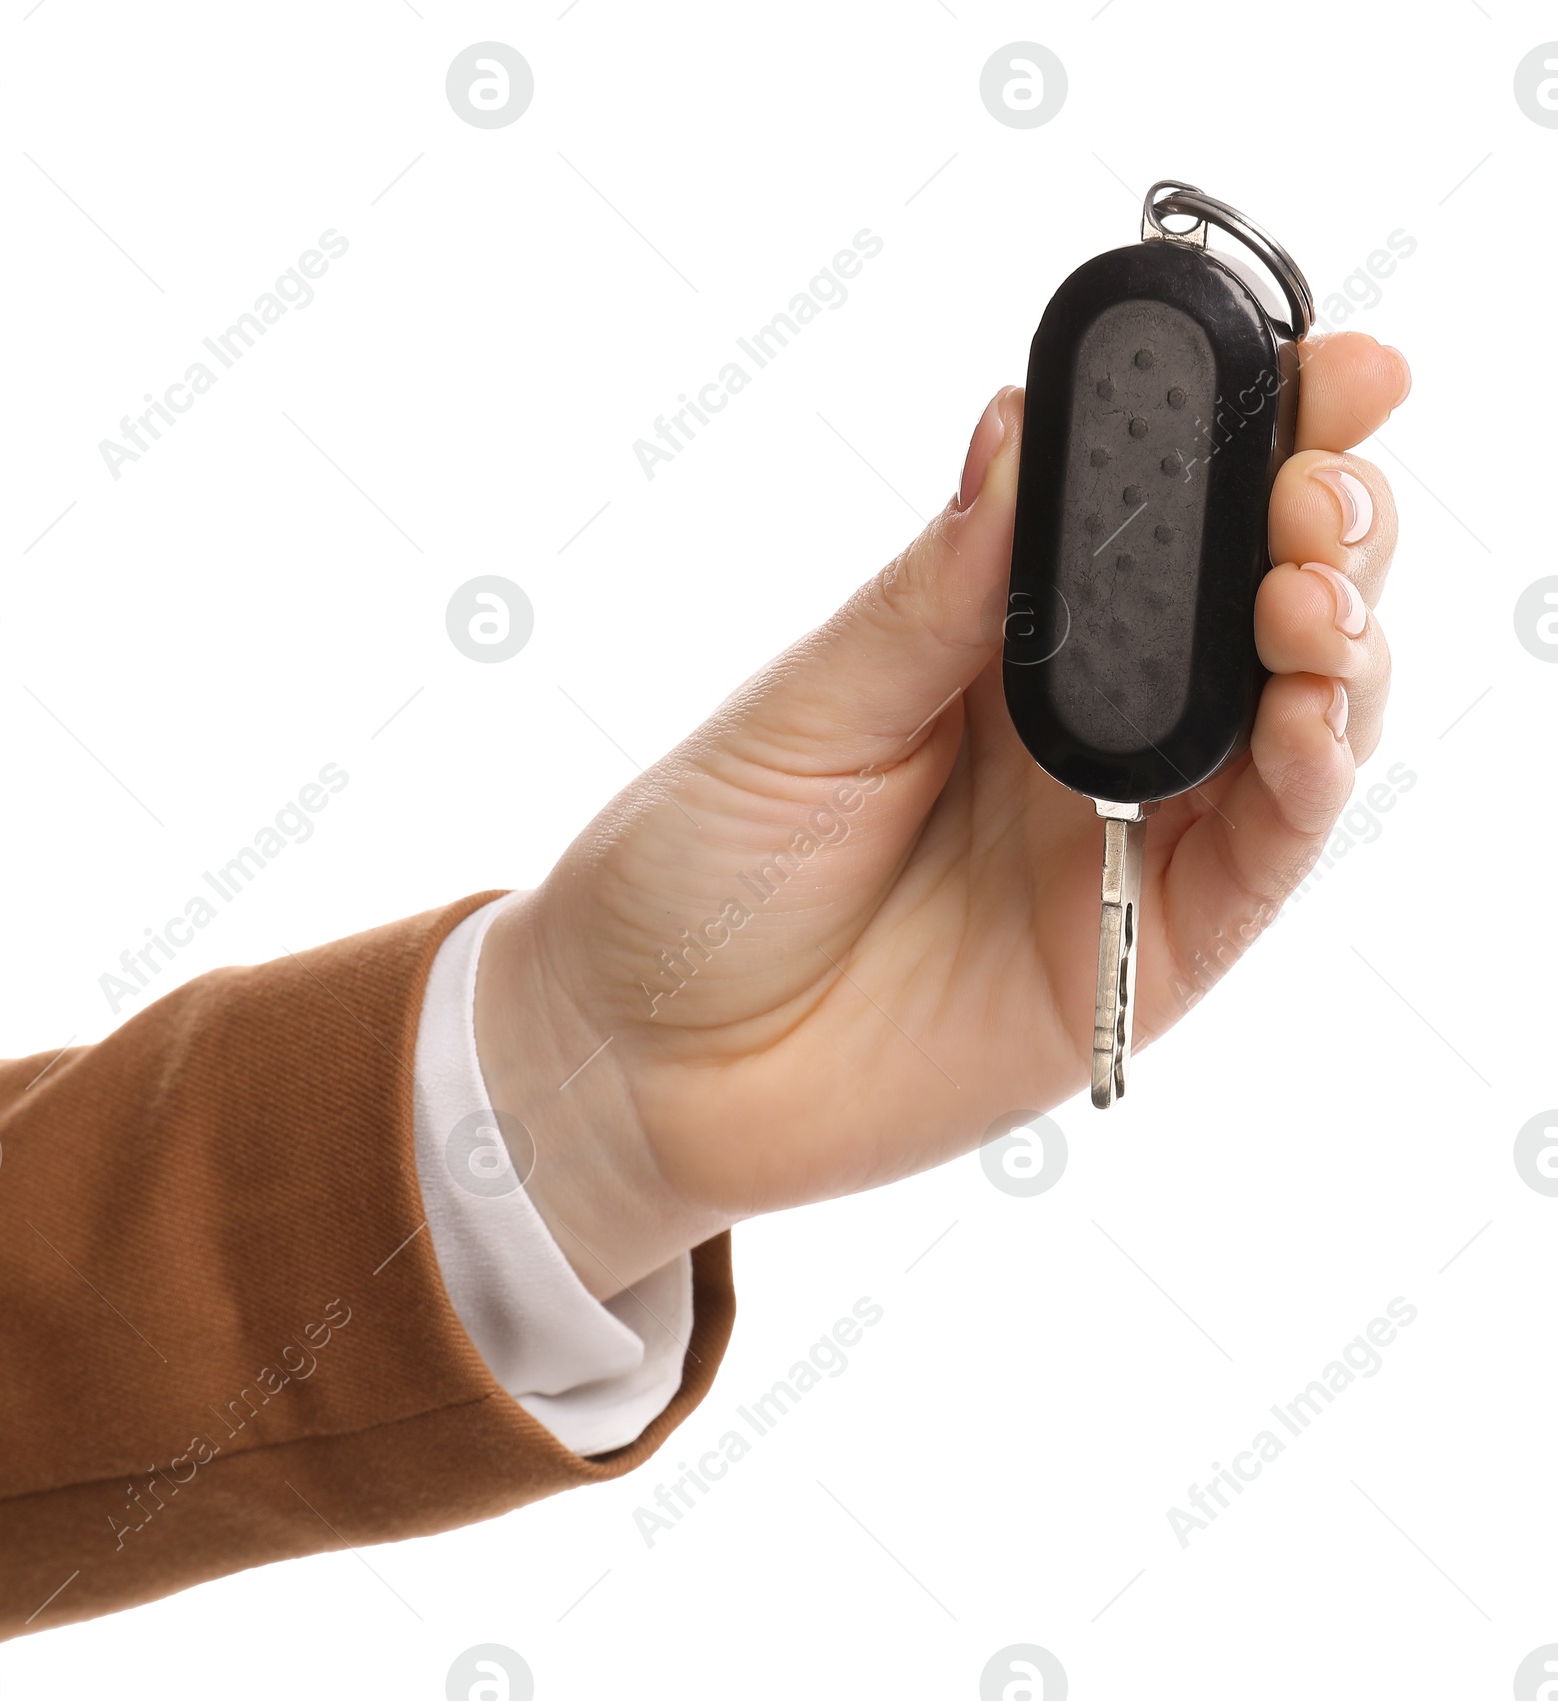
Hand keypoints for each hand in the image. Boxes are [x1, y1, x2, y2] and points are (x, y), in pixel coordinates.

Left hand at [476, 333, 1408, 1295]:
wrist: (646, 1057)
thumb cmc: (699, 870)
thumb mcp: (804, 711)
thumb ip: (930, 599)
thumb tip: (1017, 434)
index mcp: (1001, 643)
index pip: (1159, 518)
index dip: (1254, 434)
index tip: (1324, 363)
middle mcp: (1086, 731)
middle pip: (1257, 602)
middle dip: (1322, 516)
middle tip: (1317, 474)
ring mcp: (1127, 840)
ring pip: (1294, 722)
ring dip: (1336, 637)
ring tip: (1307, 582)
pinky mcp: (1145, 952)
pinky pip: (1261, 859)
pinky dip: (1310, 781)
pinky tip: (1307, 712)